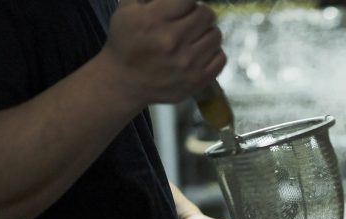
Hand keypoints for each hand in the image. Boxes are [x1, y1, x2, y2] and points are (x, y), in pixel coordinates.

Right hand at [101, 0, 225, 106]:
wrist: (124, 82)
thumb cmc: (126, 42)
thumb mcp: (128, 9)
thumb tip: (181, 0)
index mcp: (154, 20)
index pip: (189, 0)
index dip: (186, 2)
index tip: (182, 7)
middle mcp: (173, 41)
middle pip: (206, 15)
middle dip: (199, 14)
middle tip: (190, 21)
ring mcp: (187, 62)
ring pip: (215, 35)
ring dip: (207, 33)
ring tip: (195, 37)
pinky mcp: (198, 80)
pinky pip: (221, 58)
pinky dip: (213, 52)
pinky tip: (201, 52)